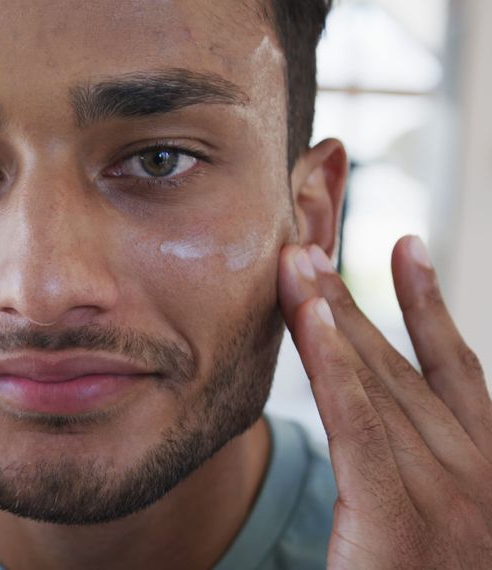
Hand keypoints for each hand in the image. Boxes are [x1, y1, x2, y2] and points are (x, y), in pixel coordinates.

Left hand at [278, 237, 491, 567]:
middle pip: (403, 363)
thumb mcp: (435, 525)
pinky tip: (311, 315)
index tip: (404, 248)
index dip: (425, 306)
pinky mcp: (399, 516)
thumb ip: (409, 477)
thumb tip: (381, 433)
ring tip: (300, 257)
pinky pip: (360, 422)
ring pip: (376, 380)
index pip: (452, 370)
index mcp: (488, 470)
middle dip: (357, 297)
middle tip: (316, 237)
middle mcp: (475, 469)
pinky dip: (336, 364)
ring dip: (334, 313)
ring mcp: (446, 492)